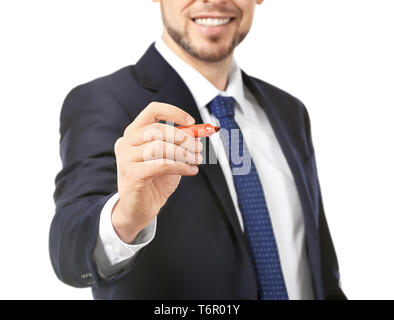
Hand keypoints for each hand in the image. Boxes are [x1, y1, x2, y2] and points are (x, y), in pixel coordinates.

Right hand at [112, 102, 202, 242]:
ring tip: (196, 161)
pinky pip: (160, 165)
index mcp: (134, 133)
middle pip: (157, 129)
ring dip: (183, 153)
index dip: (174, 113)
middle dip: (183, 137)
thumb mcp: (170, 157)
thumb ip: (181, 142)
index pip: (152, 111)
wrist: (140, 209)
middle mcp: (126, 142)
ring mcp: (125, 158)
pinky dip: (180, 166)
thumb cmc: (155, 180)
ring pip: (159, 147)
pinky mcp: (131, 174)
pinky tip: (190, 171)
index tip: (192, 122)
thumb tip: (202, 130)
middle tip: (198, 147)